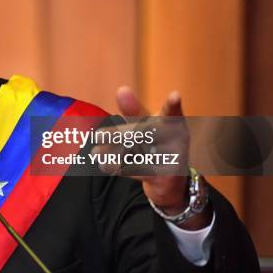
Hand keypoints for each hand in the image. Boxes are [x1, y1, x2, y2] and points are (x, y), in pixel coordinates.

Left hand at [92, 86, 211, 229]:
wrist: (169, 182)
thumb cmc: (157, 143)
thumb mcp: (148, 124)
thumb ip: (133, 109)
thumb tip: (121, 90)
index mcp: (173, 123)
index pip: (172, 112)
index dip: (173, 104)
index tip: (175, 95)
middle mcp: (177, 140)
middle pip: (143, 133)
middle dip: (118, 134)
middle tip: (98, 135)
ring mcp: (171, 160)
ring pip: (135, 152)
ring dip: (112, 152)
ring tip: (96, 151)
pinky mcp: (161, 177)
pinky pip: (133, 170)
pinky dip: (116, 167)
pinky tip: (104, 164)